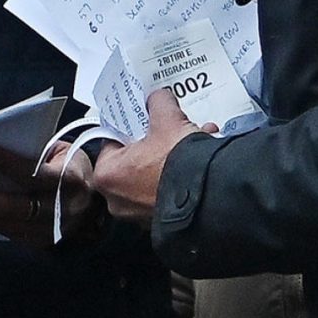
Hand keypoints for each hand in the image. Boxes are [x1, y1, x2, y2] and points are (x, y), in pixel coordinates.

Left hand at [0, 142, 103, 246]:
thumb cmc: (71, 167)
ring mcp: (49, 233)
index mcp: (69, 180)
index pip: (33, 173)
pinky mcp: (38, 245)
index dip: (4, 163)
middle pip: (12, 206)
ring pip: (3, 224)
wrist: (98, 205)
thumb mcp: (62, 152)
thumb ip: (34, 149)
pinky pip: (4, 233)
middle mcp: (60, 211)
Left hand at [86, 90, 215, 224]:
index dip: (130, 125)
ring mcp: (139, 214)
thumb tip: (158, 98)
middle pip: (135, 158)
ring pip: (154, 173)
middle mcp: (117, 199)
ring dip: (173, 156)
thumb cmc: (178, 163)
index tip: (144, 118)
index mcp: (106, 174)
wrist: (210, 195)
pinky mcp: (161, 219)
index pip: (112, 141)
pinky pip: (167, 188)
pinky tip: (201, 156)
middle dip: (156, 142)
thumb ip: (158, 102)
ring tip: (195, 137)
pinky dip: (181, 173)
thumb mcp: (167, 119)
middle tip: (170, 128)